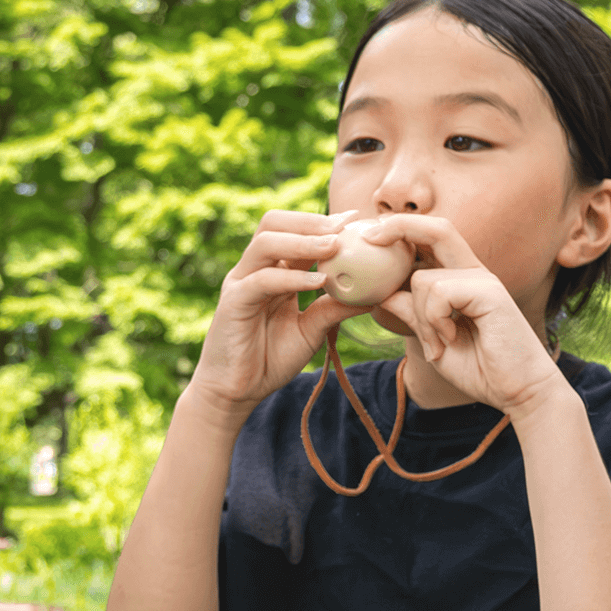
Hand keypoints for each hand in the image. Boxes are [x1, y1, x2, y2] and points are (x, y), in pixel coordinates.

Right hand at [190, 209, 368, 421]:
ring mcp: (241, 282)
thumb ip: (335, 308)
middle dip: (311, 221)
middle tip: (345, 227)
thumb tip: (376, 294)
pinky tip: (319, 281)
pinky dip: (291, 277)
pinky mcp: (233, 302)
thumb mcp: (313, 329)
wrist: (238, 391)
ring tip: (335, 246)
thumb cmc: (271, 358)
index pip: (294, 232)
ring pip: (266, 243)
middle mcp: (254, 270)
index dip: (323, 222)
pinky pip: (262, 280)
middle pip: (274, 223)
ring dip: (303, 241)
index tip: (356, 219)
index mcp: (273, 271)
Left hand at [367, 215, 560, 415]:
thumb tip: (382, 294)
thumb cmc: (482, 369)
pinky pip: (439, 292)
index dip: (400, 232)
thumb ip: (413, 314)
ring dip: (420, 317)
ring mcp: (483, 280)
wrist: (520, 392)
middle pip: (436, 228)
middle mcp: (474, 273)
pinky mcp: (489, 292)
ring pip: (423, 279)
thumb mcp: (435, 341)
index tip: (368, 238)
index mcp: (463, 280)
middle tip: (369, 237)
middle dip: (399, 225)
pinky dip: (434, 320)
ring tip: (438, 344)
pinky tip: (450, 340)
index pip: (431, 241)